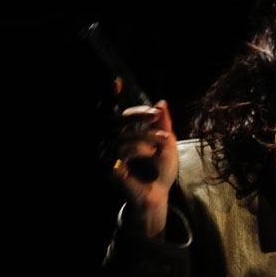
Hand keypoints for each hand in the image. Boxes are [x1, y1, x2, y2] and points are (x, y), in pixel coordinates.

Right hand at [113, 96, 178, 237]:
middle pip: (116, 120)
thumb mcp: (166, 144)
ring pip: (121, 135)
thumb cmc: (160, 170)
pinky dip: (139, 148)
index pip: (116, 113)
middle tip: (154, 114)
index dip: (112, 97)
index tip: (117, 81)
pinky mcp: (109, 167)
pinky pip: (121, 150)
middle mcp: (112, 142)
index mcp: (124, 134)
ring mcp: (109, 154)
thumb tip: (161, 102)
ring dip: (145, 135)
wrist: (159, 194)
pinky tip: (150, 153)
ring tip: (162, 140)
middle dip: (137, 114)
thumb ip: (163, 124)